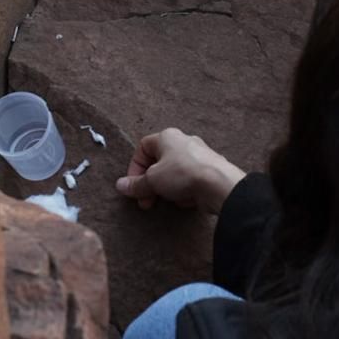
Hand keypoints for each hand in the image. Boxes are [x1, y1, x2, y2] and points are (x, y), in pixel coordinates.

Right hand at [116, 128, 244, 213]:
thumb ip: (136, 184)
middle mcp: (183, 142)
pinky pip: (189, 181)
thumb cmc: (182, 174)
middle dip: (150, 184)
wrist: (218, 184)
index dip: (135, 168)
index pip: (142, 148)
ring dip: (166, 189)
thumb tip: (120, 185)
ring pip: (174, 173)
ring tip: (167, 201)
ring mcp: (198, 156)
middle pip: (158, 162)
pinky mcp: (209, 170)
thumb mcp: (152, 180)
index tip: (134, 186)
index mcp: (167, 136)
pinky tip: (186, 200)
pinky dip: (184, 191)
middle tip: (146, 201)